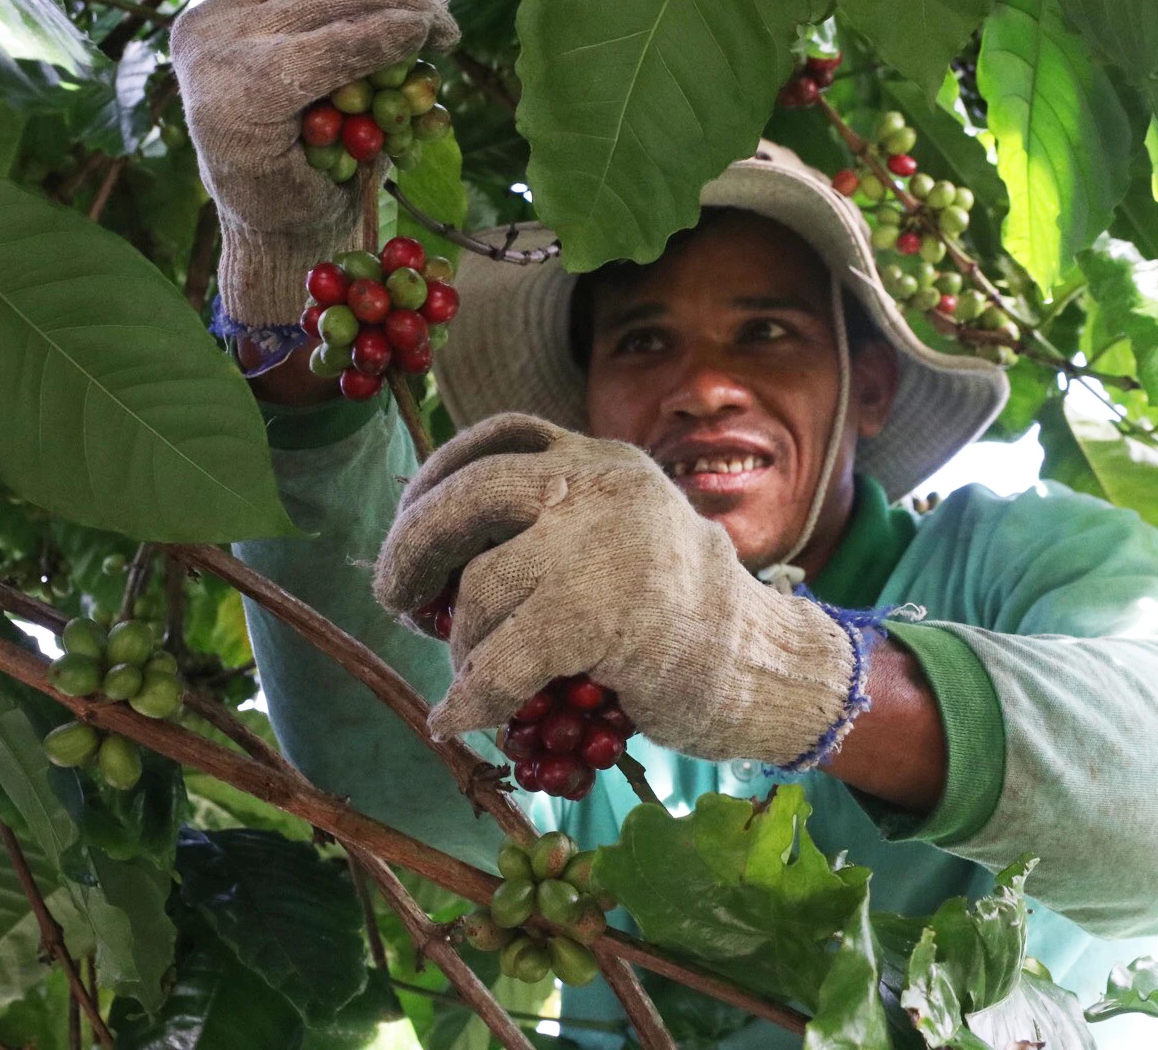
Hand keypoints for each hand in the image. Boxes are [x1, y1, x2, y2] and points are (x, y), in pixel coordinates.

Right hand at [171, 0, 457, 324]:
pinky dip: (383, 35)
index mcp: (222, 5)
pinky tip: (417, 38)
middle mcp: (208, 18)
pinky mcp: (241, 94)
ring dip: (399, 3)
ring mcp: (217, 53)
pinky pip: (329, 47)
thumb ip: (343, 21)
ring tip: (442, 29)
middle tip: (444, 11)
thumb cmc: (316, 162)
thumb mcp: (326, 77)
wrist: (283, 240)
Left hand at [373, 414, 863, 767]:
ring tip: (473, 673)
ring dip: (461, 643)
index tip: (409, 515)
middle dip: (413, 547)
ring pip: (482, 589)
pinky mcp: (604, 617)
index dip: (438, 476)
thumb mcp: (620, 530)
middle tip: (394, 597)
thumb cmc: (679, 614)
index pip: (499, 438)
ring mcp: (605, 547)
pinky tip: (458, 719)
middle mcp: (603, 487)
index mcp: (603, 461)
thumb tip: (432, 541)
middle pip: (471, 495)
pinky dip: (471, 698)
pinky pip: (503, 661)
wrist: (762, 667)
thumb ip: (550, 518)